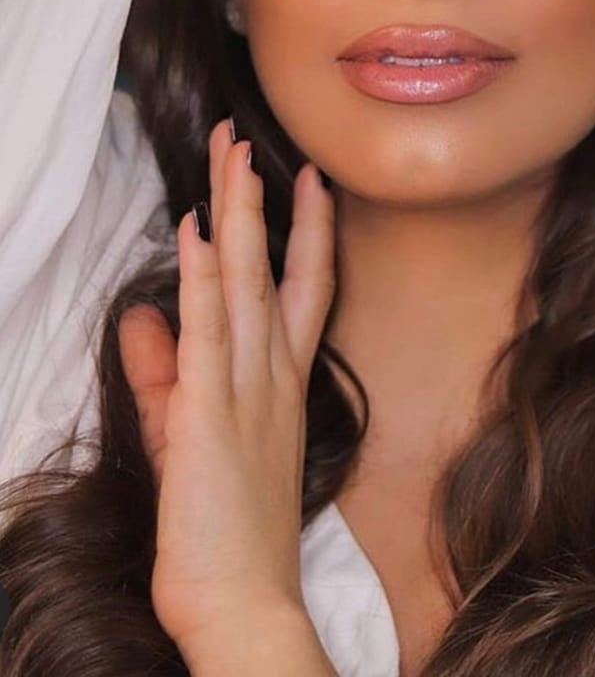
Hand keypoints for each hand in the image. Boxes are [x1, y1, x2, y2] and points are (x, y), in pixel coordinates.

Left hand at [118, 119, 335, 666]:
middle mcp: (273, 372)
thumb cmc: (224, 524)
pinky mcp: (211, 412)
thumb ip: (165, 371)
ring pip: (246, 282)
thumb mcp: (189, 433)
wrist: (244, 601)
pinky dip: (209, 276)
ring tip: (232, 155)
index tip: (307, 177)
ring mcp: (247, 388)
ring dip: (238, 214)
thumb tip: (142, 315)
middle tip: (247, 138)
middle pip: (273, 266)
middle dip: (260, 197)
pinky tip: (203, 230)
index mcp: (279, 378)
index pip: (303, 287)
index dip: (308, 228)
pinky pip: (211, 331)